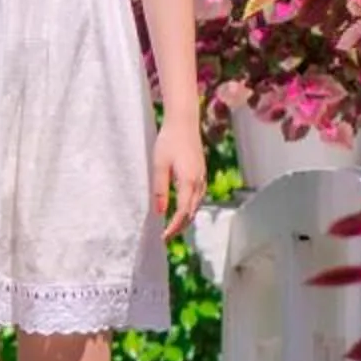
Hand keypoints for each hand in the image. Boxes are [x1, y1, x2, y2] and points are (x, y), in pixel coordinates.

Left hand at [152, 118, 207, 242]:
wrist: (184, 122)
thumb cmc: (169, 141)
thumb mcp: (159, 165)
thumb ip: (160, 189)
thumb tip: (160, 211)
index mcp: (189, 182)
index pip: (183, 213)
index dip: (174, 227)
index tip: (164, 237)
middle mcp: (199, 183)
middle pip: (191, 212)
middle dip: (180, 227)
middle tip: (166, 237)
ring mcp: (202, 178)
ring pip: (196, 206)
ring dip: (186, 218)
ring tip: (173, 228)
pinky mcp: (201, 173)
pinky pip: (198, 197)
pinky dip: (190, 208)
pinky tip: (183, 209)